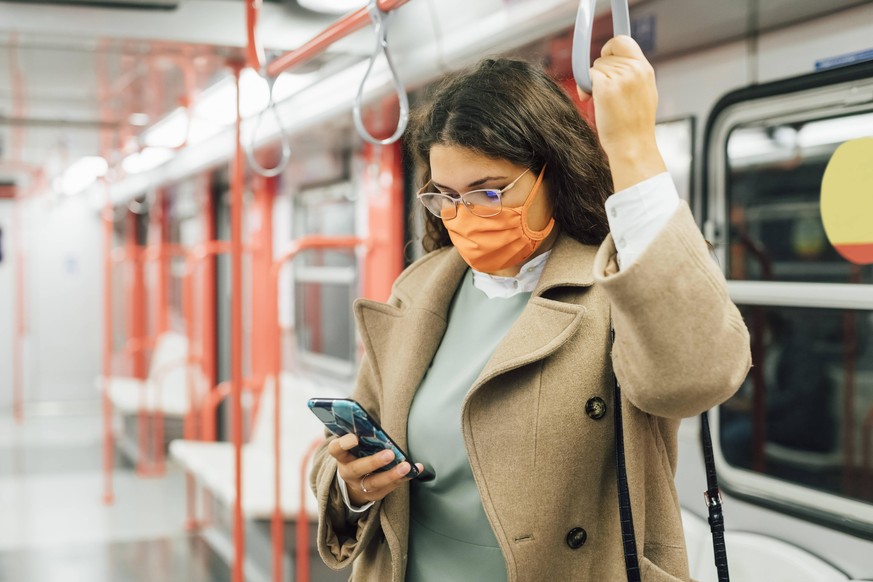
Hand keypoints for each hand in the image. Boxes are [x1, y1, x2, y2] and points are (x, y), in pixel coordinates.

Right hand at [328, 433, 423, 506]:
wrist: (355, 482)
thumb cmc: (358, 454)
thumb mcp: (355, 446)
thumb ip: (361, 435)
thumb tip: (372, 423)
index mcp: (341, 456)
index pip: (336, 449)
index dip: (344, 444)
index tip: (355, 437)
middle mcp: (348, 473)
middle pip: (357, 469)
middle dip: (374, 462)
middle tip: (389, 454)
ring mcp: (360, 486)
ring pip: (375, 483)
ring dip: (392, 474)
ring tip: (406, 466)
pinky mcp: (374, 495)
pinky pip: (390, 488)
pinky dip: (404, 478)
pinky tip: (415, 469)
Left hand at [577, 35, 665, 190]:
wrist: (632, 146)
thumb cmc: (633, 125)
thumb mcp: (643, 92)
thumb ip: (632, 74)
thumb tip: (614, 62)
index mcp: (645, 69)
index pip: (623, 41)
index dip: (610, 47)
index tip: (605, 59)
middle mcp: (635, 70)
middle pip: (604, 56)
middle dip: (600, 71)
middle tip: (602, 91)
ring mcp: (621, 78)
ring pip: (595, 67)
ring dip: (592, 82)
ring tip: (602, 101)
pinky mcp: (606, 88)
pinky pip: (588, 76)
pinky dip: (585, 87)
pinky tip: (590, 99)